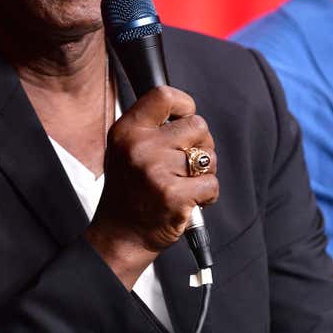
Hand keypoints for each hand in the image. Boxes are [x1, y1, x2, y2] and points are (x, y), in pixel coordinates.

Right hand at [85, 85, 218, 288]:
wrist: (120, 237)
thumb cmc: (129, 193)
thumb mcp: (126, 151)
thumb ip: (151, 129)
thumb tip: (189, 114)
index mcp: (126, 131)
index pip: (164, 95)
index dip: (185, 106)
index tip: (185, 120)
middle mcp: (139, 147)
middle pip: (198, 126)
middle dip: (201, 145)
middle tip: (187, 165)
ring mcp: (156, 172)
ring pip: (208, 157)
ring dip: (204, 173)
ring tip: (184, 185)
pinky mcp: (174, 196)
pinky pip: (211, 184)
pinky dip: (207, 195)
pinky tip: (189, 202)